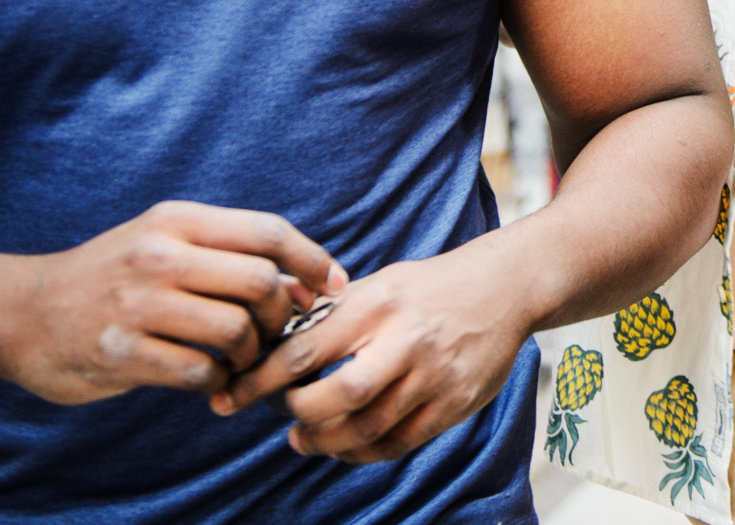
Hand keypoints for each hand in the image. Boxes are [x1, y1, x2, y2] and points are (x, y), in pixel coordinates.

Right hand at [0, 201, 343, 405]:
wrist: (21, 312)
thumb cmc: (111, 277)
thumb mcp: (164, 245)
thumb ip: (227, 257)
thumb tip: (305, 281)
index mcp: (177, 220)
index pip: (267, 230)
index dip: (311, 259)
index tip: (332, 286)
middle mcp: (159, 255)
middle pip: (260, 282)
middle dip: (284, 315)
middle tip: (277, 335)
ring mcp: (137, 304)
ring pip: (235, 329)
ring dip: (252, 354)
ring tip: (242, 361)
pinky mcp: (120, 353)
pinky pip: (200, 371)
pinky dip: (219, 382)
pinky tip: (212, 381)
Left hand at [220, 241, 534, 464]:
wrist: (505, 288)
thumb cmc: (429, 286)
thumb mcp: (380, 282)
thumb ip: (331, 310)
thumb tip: (269, 328)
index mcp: (377, 304)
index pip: (305, 350)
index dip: (259, 380)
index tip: (230, 397)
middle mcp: (405, 340)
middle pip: (336, 395)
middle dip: (298, 415)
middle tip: (282, 415)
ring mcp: (433, 376)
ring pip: (366, 428)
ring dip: (324, 442)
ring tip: (304, 439)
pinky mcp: (454, 404)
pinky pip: (397, 444)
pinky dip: (362, 452)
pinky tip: (344, 445)